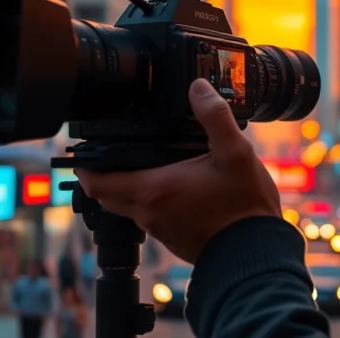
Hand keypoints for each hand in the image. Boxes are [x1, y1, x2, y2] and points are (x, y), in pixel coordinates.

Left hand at [75, 79, 282, 262]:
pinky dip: (149, 204)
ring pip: (128, 209)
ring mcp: (160, 230)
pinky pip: (149, 220)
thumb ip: (214, 117)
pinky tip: (173, 189)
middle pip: (107, 196)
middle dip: (103, 178)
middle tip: (110, 156)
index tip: (83, 154)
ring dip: (127, 190)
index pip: (98, 183)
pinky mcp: (174, 241)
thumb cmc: (244, 205)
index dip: (85, 168)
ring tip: (143, 166)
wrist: (256, 252)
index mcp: (154, 189)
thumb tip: (198, 87)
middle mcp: (148, 213)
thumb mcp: (235, 152)